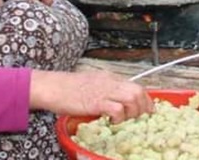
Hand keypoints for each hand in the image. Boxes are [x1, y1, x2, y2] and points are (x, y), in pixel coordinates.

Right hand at [30, 70, 153, 122]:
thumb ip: (104, 90)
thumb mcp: (90, 84)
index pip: (135, 86)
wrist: (51, 86)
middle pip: (138, 90)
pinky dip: (119, 117)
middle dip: (144, 106)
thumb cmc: (66, 88)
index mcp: (109, 77)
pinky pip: (117, 108)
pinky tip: (111, 121)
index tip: (147, 110)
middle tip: (139, 117)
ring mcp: (103, 91)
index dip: (145, 99)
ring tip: (124, 119)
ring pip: (132, 97)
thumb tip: (115, 102)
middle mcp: (109, 82)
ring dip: (133, 112)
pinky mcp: (95, 102)